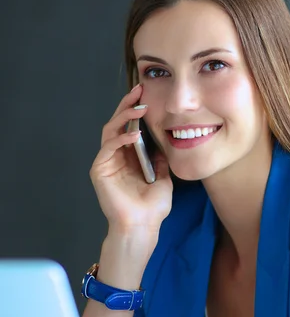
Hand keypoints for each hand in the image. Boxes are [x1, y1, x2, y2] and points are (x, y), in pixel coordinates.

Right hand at [90, 85, 172, 234]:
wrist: (142, 226)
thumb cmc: (152, 208)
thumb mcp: (163, 179)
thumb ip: (160, 161)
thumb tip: (163, 145)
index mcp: (129, 158)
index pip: (129, 128)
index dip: (136, 111)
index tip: (146, 95)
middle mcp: (116, 158)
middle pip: (117, 124)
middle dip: (127, 105)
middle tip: (139, 90)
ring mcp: (106, 162)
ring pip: (110, 130)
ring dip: (124, 116)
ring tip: (139, 107)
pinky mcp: (99, 170)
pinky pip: (108, 147)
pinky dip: (120, 138)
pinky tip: (134, 134)